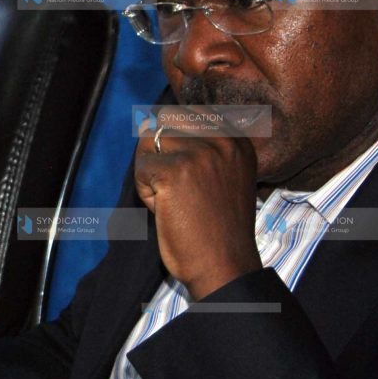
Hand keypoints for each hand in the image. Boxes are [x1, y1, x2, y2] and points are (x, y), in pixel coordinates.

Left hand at [134, 118, 262, 299]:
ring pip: (148, 142)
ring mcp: (199, 153)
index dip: (175, 142)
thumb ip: (202, 146)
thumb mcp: (225, 175)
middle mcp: (222, 139)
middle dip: (160, 151)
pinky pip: (140, 168)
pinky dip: (145, 192)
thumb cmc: (218, 228)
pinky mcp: (175, 171)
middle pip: (166, 120)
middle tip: (178, 188)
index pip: (188, 112)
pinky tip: (167, 210)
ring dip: (151, 172)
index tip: (190, 176)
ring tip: (174, 200)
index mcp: (237, 139)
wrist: (224, 266)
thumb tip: (149, 121)